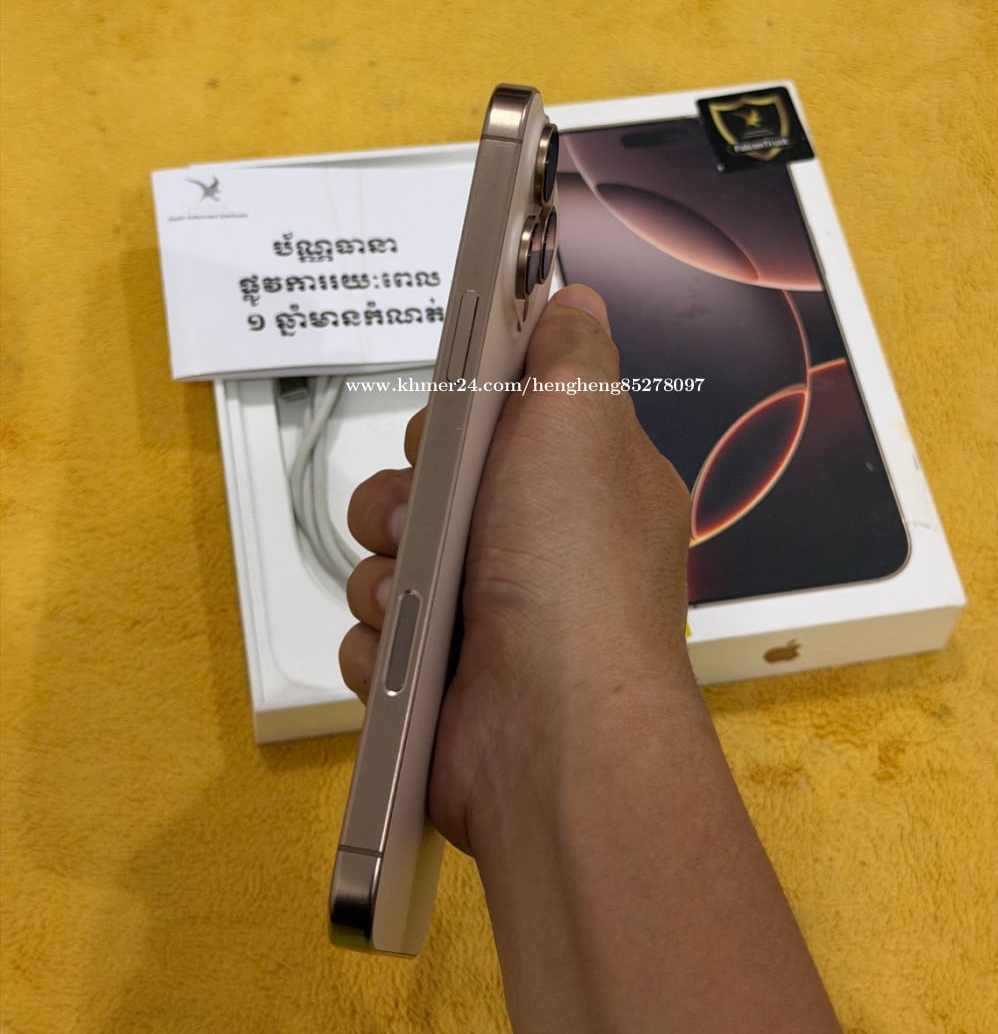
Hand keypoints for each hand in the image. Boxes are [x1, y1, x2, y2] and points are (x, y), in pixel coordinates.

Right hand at [340, 284, 694, 852]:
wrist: (550, 734)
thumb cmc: (571, 568)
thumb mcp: (579, 424)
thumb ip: (570, 353)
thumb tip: (576, 299)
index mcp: (584, 484)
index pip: (507, 419)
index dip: (466, 410)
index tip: (451, 415)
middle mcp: (540, 546)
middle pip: (434, 483)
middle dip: (410, 489)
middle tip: (427, 507)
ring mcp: (489, 614)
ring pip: (393, 557)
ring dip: (387, 568)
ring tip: (416, 595)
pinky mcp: (440, 675)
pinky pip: (376, 632)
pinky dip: (381, 639)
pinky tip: (409, 653)